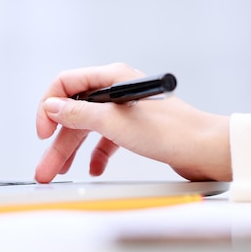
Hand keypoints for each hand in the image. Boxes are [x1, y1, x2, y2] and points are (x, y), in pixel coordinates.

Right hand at [35, 63, 231, 182]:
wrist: (206, 150)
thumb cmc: (170, 131)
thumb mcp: (115, 123)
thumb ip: (79, 114)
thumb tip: (52, 107)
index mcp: (112, 78)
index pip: (67, 84)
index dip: (50, 107)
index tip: (43, 131)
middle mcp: (116, 92)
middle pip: (75, 113)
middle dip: (58, 142)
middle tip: (45, 168)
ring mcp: (125, 112)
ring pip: (88, 130)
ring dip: (72, 152)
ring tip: (58, 173)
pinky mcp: (135, 130)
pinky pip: (106, 140)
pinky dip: (97, 154)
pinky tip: (95, 169)